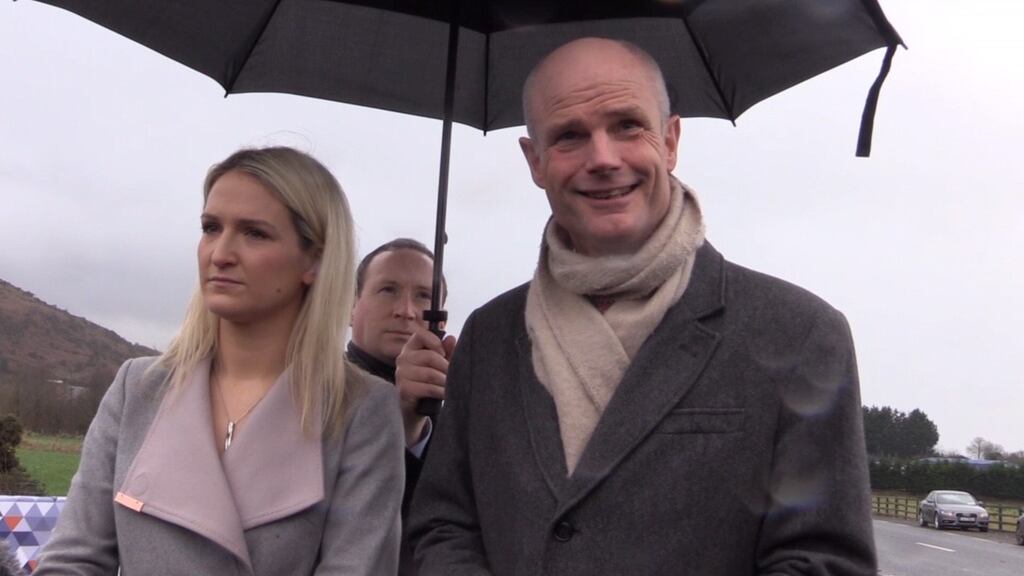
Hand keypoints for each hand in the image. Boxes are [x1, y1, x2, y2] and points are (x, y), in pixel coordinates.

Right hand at [394, 327, 456, 447]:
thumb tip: (452, 338)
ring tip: (451, 386)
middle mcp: (402, 359)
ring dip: (445, 381)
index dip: (435, 342)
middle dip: (446, 367)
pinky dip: (440, 391)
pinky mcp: (404, 390)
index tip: (444, 354)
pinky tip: (446, 394)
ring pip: (431, 373)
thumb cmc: (428, 384)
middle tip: (453, 375)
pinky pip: (428, 388)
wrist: (416, 411)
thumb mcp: (439, 366)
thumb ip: (446, 352)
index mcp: (410, 349)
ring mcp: (401, 375)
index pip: (420, 335)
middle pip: (430, 356)